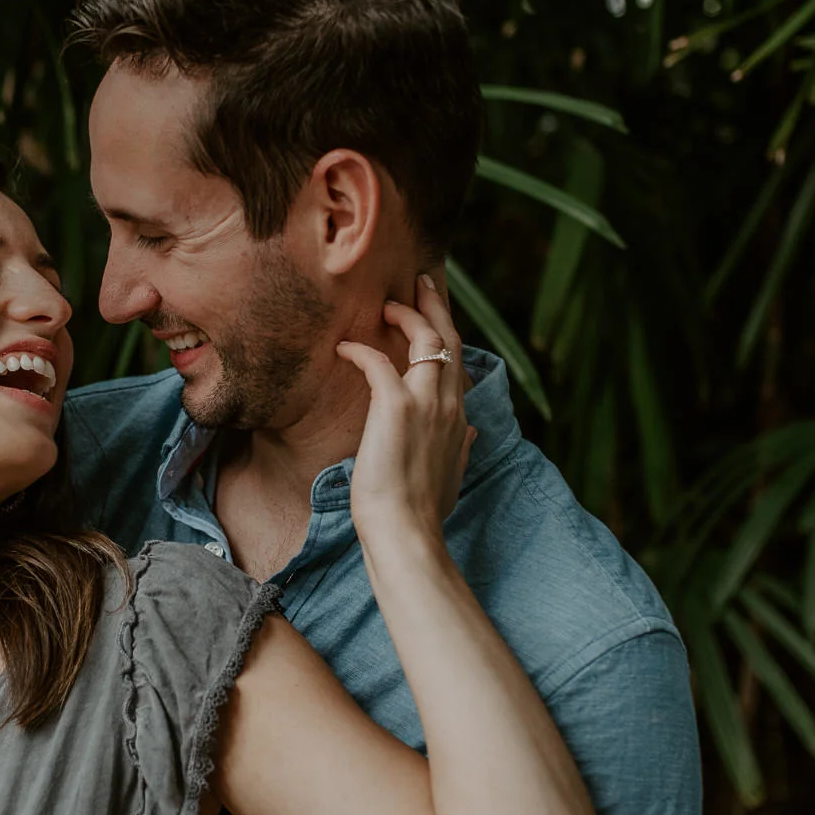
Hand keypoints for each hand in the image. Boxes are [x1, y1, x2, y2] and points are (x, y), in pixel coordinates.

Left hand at [336, 274, 477, 535]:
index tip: (435, 314)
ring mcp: (425, 403)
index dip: (446, 334)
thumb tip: (470, 432)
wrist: (407, 532)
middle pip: (448, 339)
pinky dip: (361, 350)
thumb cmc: (422, 512)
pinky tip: (344, 347)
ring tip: (388, 303)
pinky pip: (378, 362)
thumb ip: (460, 448)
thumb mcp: (450, 475)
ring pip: (426, 339)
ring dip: (407, 315)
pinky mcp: (395, 407)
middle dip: (435, 305)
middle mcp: (448, 404)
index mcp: (458, 418)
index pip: (457, 362)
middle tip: (420, 282)